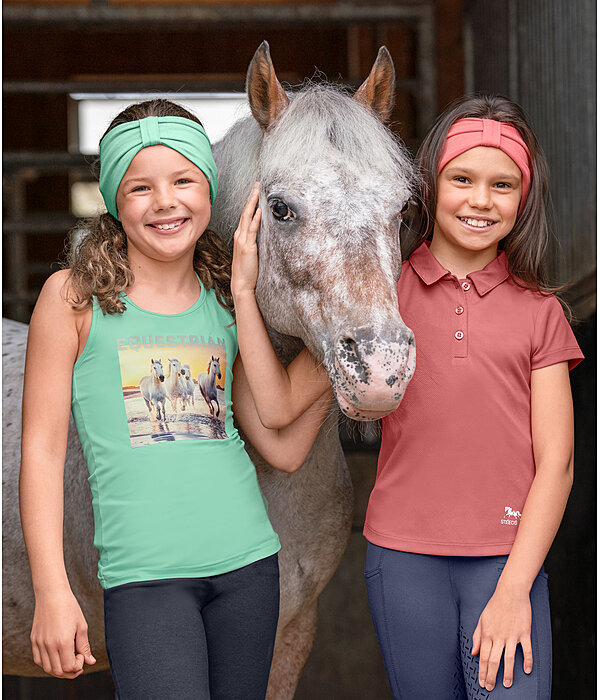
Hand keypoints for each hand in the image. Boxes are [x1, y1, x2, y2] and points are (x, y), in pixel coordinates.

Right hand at [30, 589, 95, 678]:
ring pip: (47, 668)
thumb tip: (90, 661)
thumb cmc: (69, 607)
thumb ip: (85, 646)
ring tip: (67, 660)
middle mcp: (49, 645)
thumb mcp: (81, 626)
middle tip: (77, 662)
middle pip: (58, 671)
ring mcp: (39, 643)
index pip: (69, 667)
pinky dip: (47, 663)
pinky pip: (38, 660)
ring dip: (58, 669)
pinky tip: (56, 656)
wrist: (52, 594)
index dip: (77, 666)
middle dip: (70, 671)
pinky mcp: (34, 640)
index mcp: (63, 641)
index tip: (82, 656)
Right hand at [231, 182, 261, 298]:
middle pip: (245, 212)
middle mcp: (240, 236)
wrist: (241, 284)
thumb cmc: (247, 271)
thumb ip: (255, 241)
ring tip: (258, 191)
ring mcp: (243, 240)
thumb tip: (265, 233)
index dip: (250, 202)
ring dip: (253, 203)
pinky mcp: (248, 247)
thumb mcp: (251, 253)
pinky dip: (255, 219)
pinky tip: (259, 210)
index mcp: (241, 236)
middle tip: (257, 184)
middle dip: (251, 197)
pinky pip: (252, 230)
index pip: (246, 215)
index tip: (256, 191)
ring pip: (247, 217)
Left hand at [472, 586, 532, 690]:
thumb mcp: (482, 618)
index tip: (482, 682)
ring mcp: (512, 635)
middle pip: (494, 660)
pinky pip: (527, 650)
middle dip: (491, 676)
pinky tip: (527, 670)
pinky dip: (528, 661)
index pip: (484, 657)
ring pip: (509, 658)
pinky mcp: (524, 633)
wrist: (511, 592)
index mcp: (487, 633)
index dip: (482, 671)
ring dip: (508, 673)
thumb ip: (477, 636)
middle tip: (490, 687)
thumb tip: (474, 652)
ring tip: (506, 684)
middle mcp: (499, 636)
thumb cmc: (495, 605)